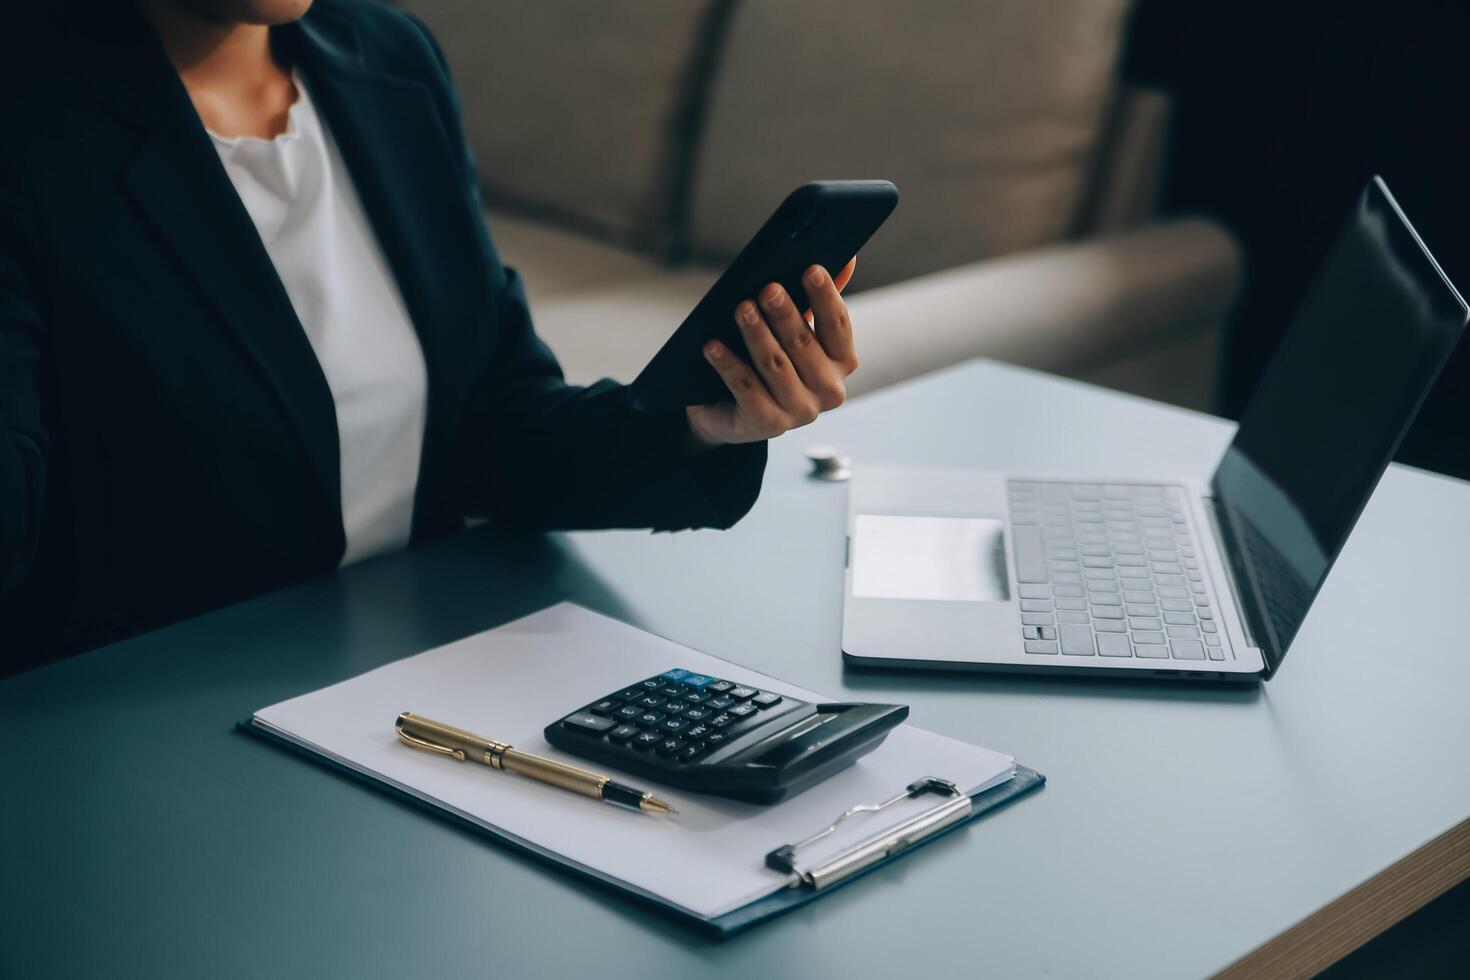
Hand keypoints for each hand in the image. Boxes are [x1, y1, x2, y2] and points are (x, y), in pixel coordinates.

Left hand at [686, 258, 858, 447]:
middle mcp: (829, 390)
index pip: (838, 324)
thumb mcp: (793, 329)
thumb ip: (818, 300)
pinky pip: (745, 388)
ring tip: (741, 309)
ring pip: (775, 365)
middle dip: (784, 314)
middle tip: (767, 288)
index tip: (810, 269)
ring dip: (756, 335)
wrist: (733, 412)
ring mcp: (800, 411)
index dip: (825, 296)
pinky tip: (712, 346)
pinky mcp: (769, 425)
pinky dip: (728, 364)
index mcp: (842, 362)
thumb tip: (847, 258)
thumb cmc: (769, 361)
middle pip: (804, 344)